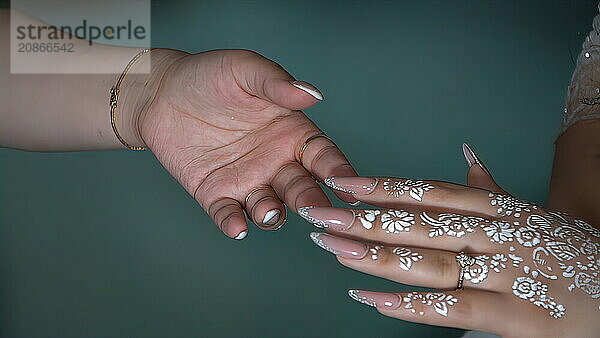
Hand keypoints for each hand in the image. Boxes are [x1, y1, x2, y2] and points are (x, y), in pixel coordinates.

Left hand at [138, 49, 357, 238]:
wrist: (162, 92)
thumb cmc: (209, 75)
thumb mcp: (245, 70)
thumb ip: (277, 84)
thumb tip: (312, 94)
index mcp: (291, 133)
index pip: (323, 156)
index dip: (338, 171)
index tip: (348, 186)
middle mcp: (275, 162)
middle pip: (302, 187)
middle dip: (311, 200)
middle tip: (315, 209)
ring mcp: (247, 181)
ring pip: (270, 206)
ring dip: (273, 214)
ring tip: (269, 211)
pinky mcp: (216, 194)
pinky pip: (228, 213)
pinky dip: (233, 223)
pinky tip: (235, 226)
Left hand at [299, 145, 598, 336]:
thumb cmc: (572, 254)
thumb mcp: (533, 214)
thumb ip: (492, 188)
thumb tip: (468, 152)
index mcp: (499, 208)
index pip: (431, 192)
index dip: (385, 187)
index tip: (344, 184)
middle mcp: (498, 233)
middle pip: (420, 223)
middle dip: (366, 219)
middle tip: (321, 214)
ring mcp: (507, 272)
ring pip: (431, 261)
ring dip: (377, 256)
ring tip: (335, 250)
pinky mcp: (518, 315)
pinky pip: (455, 307)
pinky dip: (411, 305)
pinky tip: (372, 300)